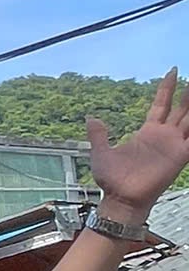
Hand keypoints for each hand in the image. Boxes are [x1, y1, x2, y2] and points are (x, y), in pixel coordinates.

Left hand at [88, 72, 188, 216]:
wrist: (120, 199)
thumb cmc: (112, 180)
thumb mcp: (100, 152)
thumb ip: (99, 135)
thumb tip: (92, 118)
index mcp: (148, 132)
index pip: (161, 104)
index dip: (167, 88)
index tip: (173, 71)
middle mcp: (163, 137)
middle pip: (181, 109)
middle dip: (188, 95)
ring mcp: (173, 146)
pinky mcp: (179, 157)